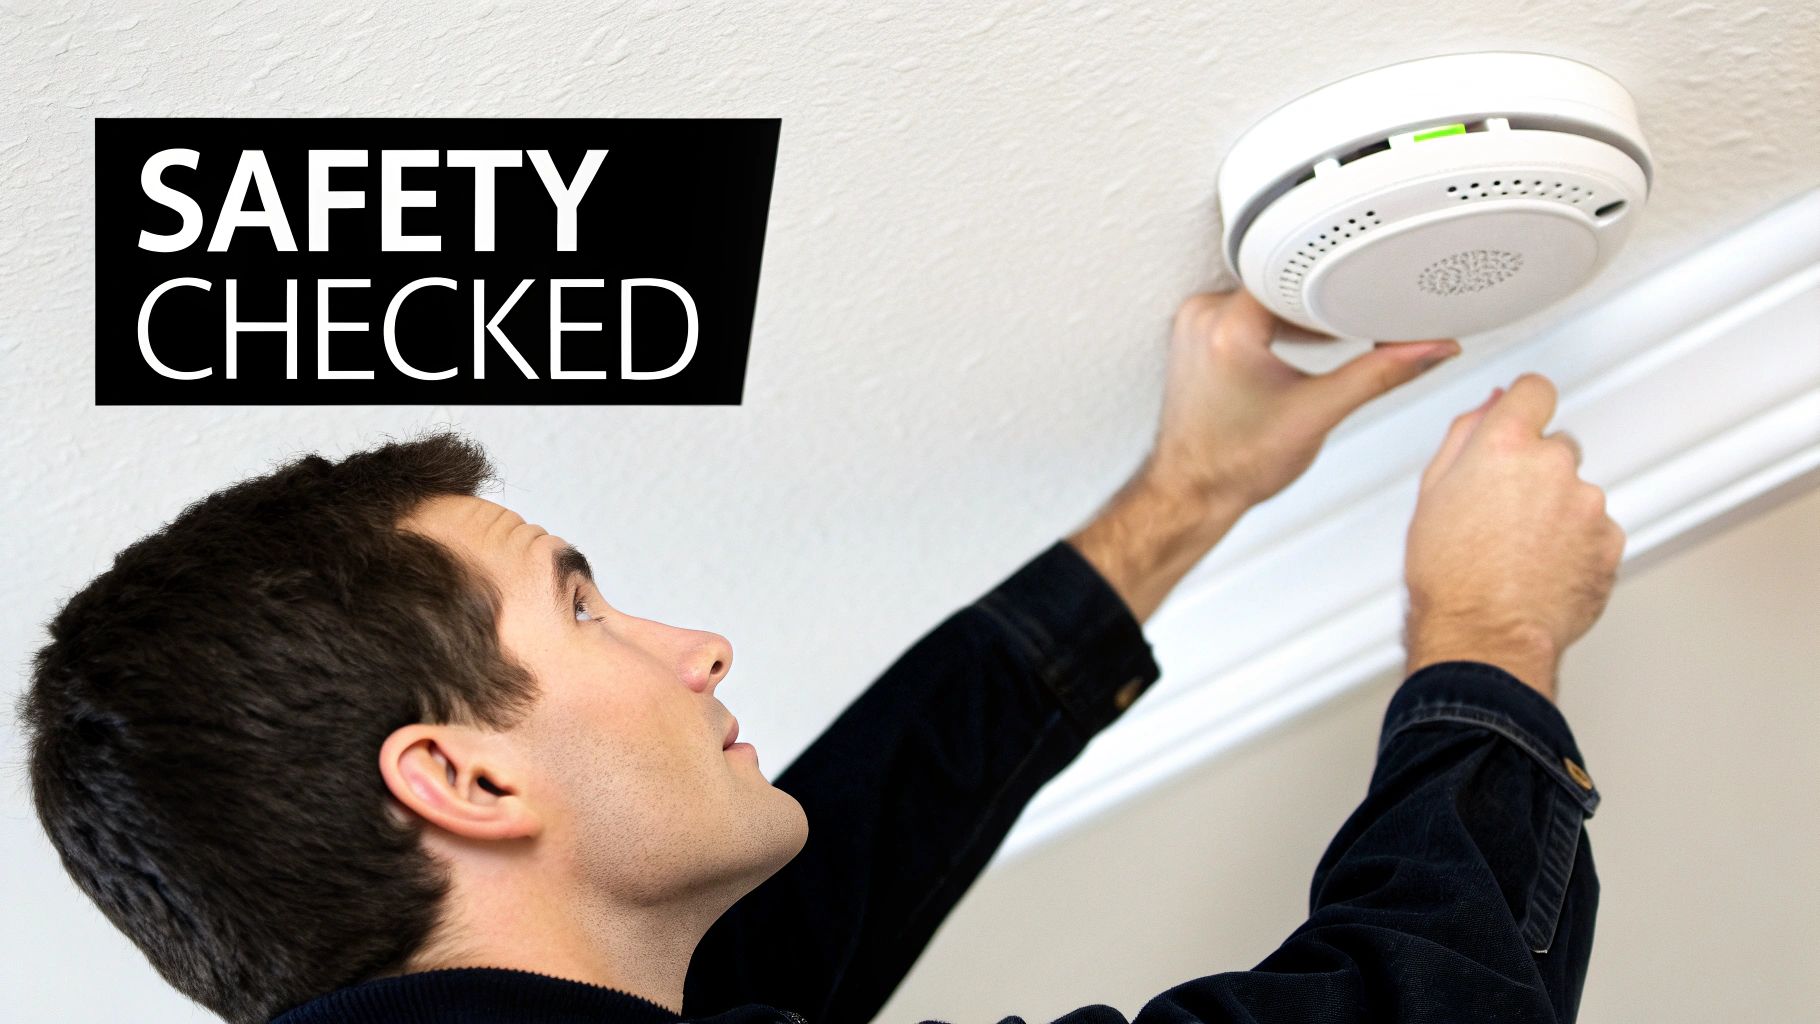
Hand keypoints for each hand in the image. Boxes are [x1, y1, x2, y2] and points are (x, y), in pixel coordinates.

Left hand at [1144, 287, 1460, 507]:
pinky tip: (1297, 346)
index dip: (1336, 278)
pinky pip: (1244, 309)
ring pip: (1264, 295)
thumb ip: (1381, 375)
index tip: (1367, 288)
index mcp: (1227, 327)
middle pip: (1280, 281)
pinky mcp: (1196, 335)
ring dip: (1297, 313)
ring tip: (1324, 341)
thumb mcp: (1320, 414)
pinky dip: (1275, 323)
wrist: (1193, 491)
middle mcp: (1202, 317)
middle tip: (1351, 321)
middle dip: (1319, 301)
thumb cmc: (1236, 464)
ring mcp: (1194, 324)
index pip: (1295, 271)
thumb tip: (1429, 350)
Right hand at [1403, 373, 1626, 701]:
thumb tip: (1490, 405)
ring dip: (1555, 512)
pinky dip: (1575, 544)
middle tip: (1502, 511)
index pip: (1535, 390)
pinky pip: (1594, 531)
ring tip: (1517, 550)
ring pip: (1575, 494)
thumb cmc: (1450, 574)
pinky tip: (1540, 568)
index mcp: (1506, 445)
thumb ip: (1465, 434)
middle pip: (1556, 447)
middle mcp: (1554, 466)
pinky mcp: (1609, 542)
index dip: (1526, 404)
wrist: (1484, 634)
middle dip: (1535, 471)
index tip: (1522, 415)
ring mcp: (1588, 504)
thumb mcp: (1433, 492)